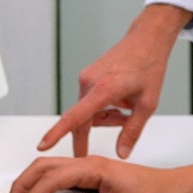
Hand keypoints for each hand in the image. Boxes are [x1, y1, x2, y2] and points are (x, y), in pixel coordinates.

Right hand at [5, 154, 192, 192]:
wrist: (168, 189)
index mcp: (93, 168)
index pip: (54, 177)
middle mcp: (87, 164)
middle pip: (44, 165)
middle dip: (23, 183)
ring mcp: (86, 169)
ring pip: (49, 168)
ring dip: (31, 183)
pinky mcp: (88, 177)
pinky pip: (59, 177)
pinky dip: (43, 186)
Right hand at [39, 4, 192, 157]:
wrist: (147, 39)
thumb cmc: (149, 66)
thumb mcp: (147, 104)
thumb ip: (132, 131)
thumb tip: (121, 153)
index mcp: (104, 89)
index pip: (75, 117)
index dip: (57, 133)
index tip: (43, 146)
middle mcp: (89, 82)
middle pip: (82, 119)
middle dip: (91, 133)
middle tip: (92, 148)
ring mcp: (86, 77)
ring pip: (87, 111)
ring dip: (104, 117)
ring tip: (127, 109)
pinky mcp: (87, 76)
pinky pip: (89, 100)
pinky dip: (102, 106)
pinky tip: (120, 100)